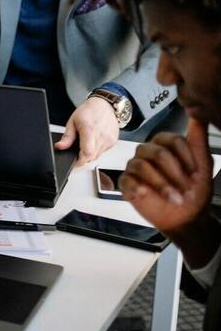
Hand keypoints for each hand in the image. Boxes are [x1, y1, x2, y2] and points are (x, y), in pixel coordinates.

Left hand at [55, 97, 119, 165]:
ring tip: (86, 143)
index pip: (87, 153)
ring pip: (98, 156)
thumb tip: (60, 147)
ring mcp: (109, 140)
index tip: (74, 162)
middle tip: (77, 152)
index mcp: (90, 130)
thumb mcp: (72, 122)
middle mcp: (102, 136)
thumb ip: (67, 137)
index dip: (80, 161)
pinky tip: (93, 141)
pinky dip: (97, 150)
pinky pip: (103, 151)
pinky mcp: (113, 141)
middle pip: (92, 157)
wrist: (105, 105)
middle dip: (83, 158)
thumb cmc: (89, 111)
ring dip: (90, 154)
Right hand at [118, 119, 212, 234]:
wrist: (186, 218)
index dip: (186, 158)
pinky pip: (127, 180)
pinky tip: (148, 195)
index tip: (195, 174)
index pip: (171, 140)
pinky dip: (139, 188)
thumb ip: (198, 137)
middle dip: (174, 174)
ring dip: (162, 185)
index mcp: (165, 146)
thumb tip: (197, 112)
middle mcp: (148, 153)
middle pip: (156, 152)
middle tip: (185, 188)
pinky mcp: (127, 183)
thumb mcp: (203, 163)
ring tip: (174, 198)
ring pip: (141, 166)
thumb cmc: (195, 192)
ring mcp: (136, 168)